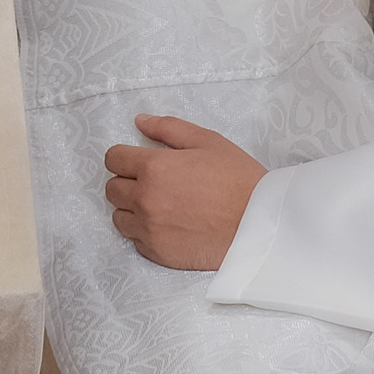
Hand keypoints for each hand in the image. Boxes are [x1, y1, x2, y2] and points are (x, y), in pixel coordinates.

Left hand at [102, 114, 266, 269]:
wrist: (261, 223)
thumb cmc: (238, 179)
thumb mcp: (207, 141)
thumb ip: (168, 129)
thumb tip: (139, 121)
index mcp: (153, 167)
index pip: (113, 159)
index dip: (124, 157)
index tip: (138, 161)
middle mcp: (145, 198)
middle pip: (112, 188)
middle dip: (128, 182)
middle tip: (154, 183)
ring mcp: (149, 228)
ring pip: (119, 216)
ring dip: (132, 209)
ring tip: (159, 206)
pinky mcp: (158, 252)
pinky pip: (135, 240)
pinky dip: (145, 232)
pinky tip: (167, 225)